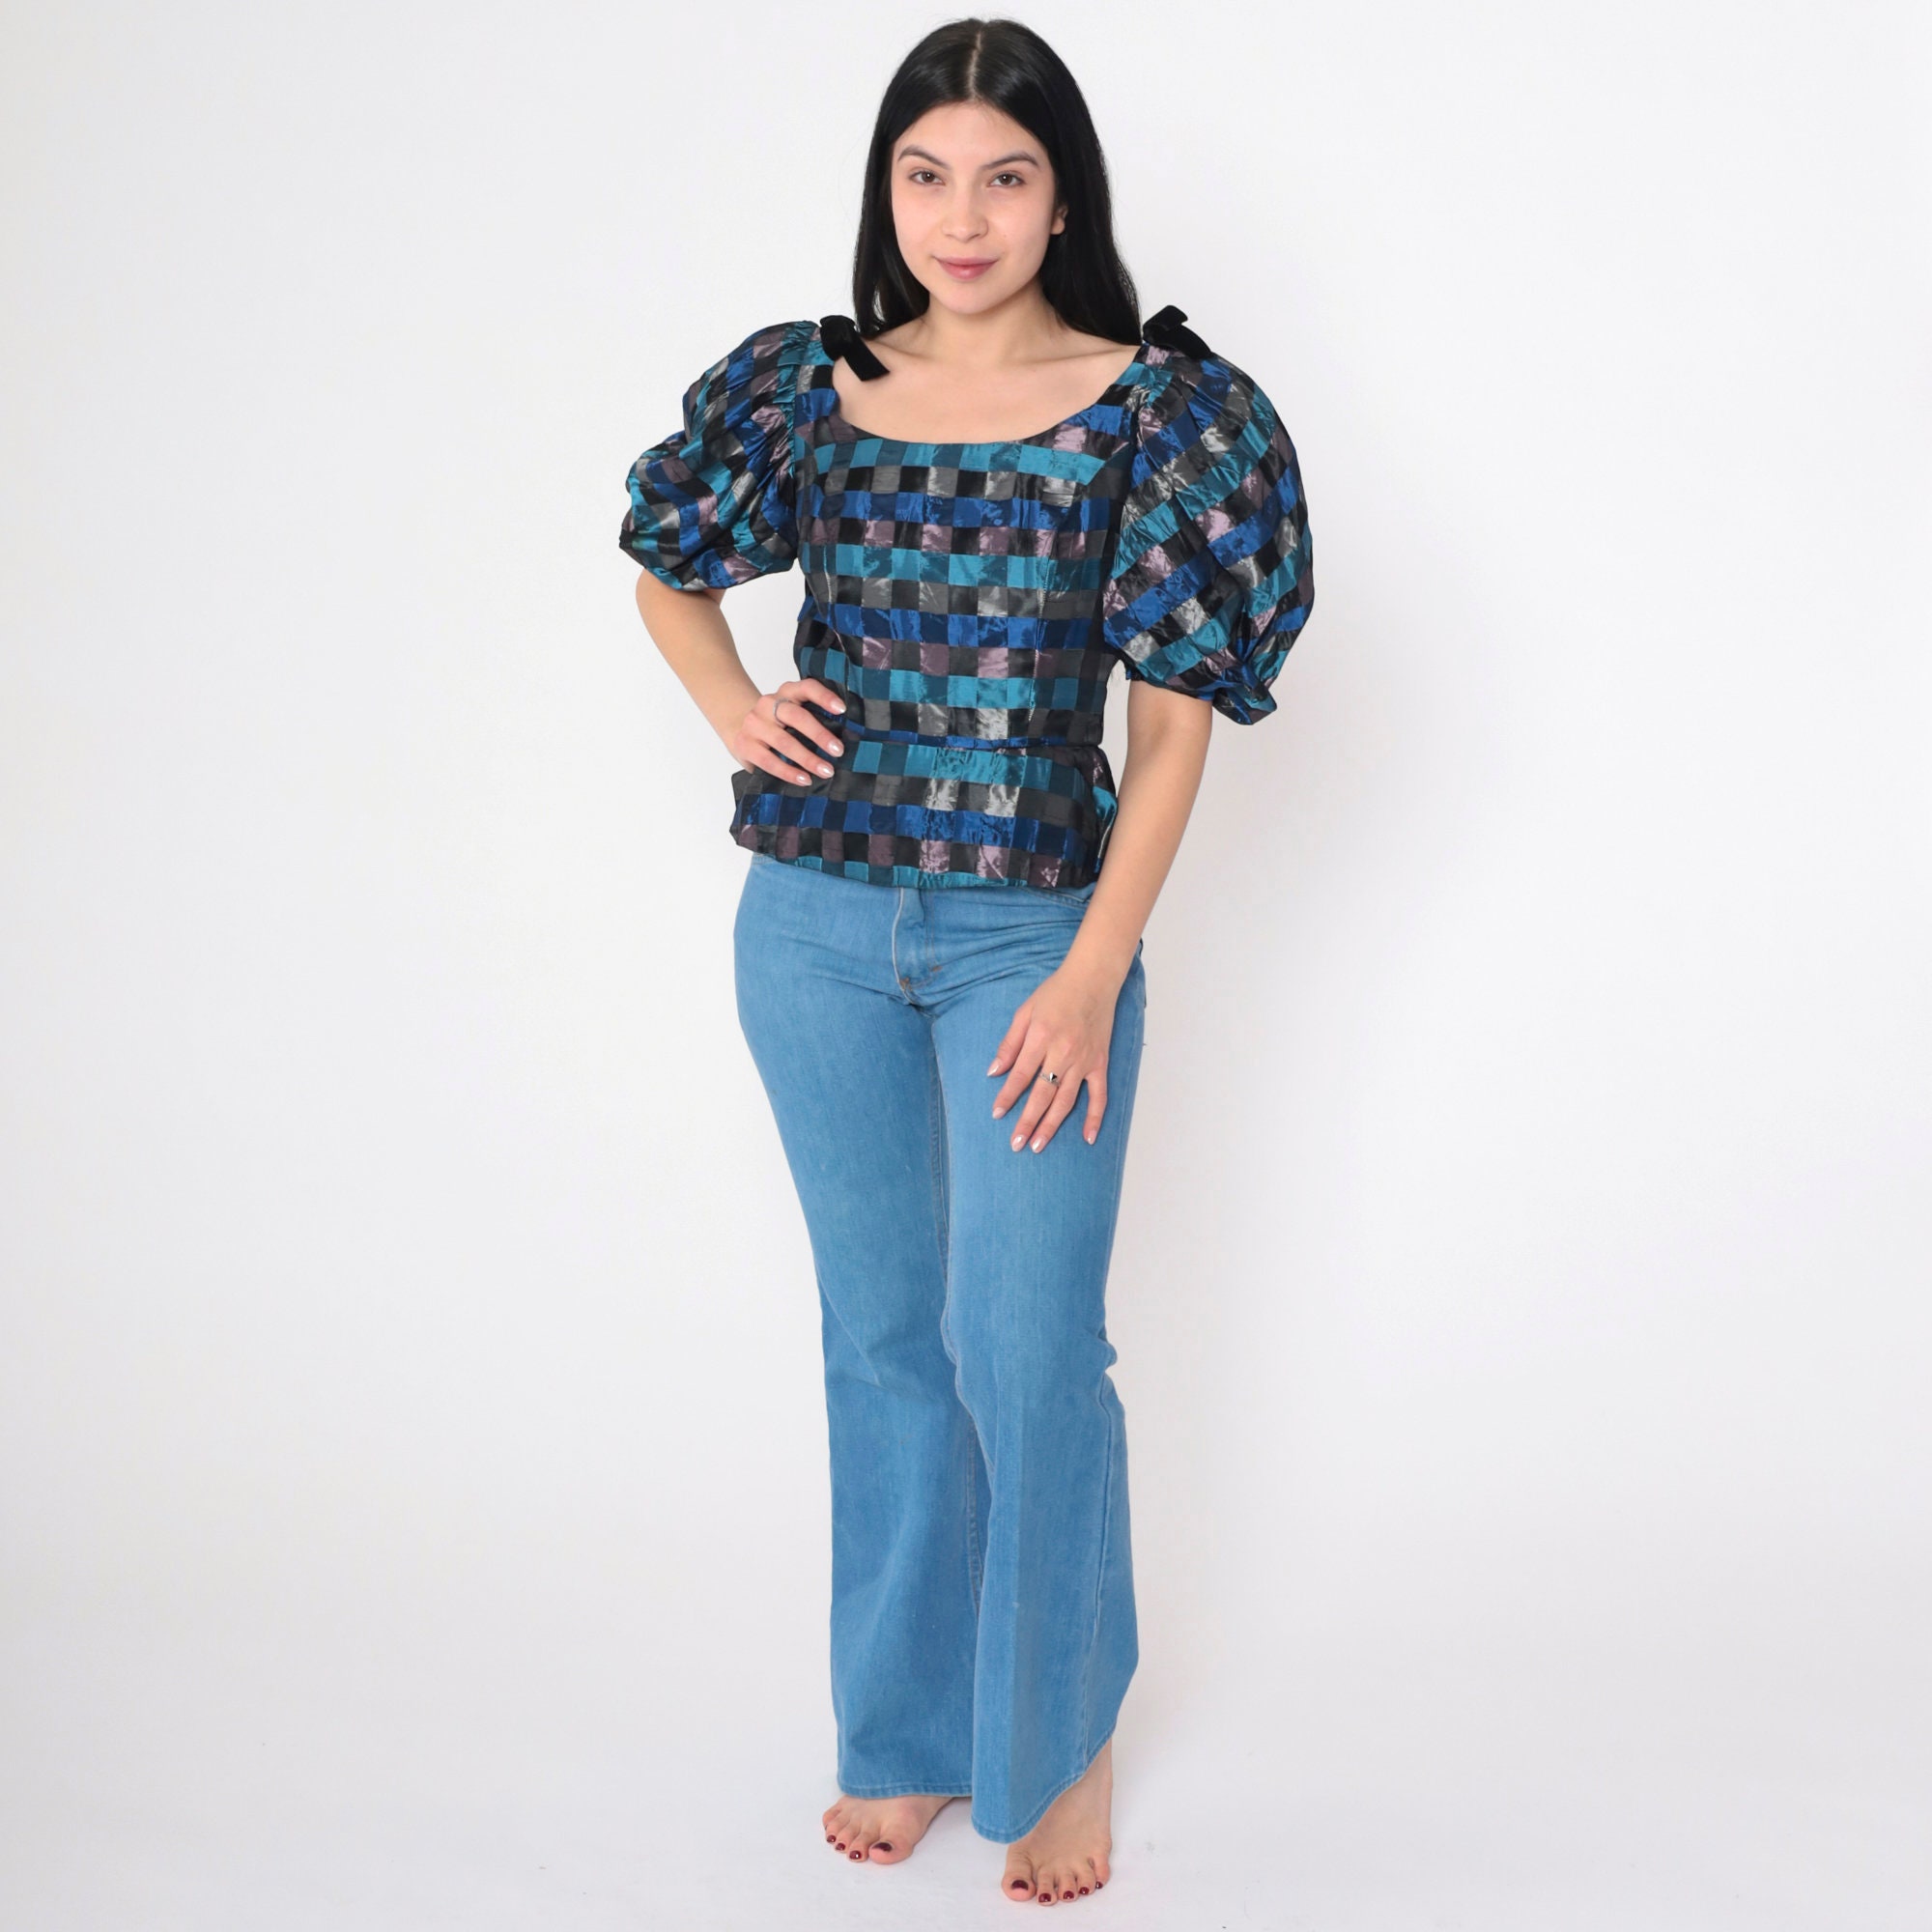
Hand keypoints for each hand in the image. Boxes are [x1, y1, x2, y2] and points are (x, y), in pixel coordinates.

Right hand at [730, 678, 846, 783]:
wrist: (739, 729)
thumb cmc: (777, 725)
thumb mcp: (793, 715)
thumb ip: (813, 719)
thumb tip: (845, 741)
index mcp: (786, 692)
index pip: (807, 687)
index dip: (824, 696)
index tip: (842, 709)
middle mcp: (769, 704)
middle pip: (796, 716)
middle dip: (819, 734)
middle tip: (838, 750)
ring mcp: (754, 724)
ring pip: (784, 741)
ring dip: (807, 758)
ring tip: (825, 771)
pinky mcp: (744, 744)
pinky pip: (769, 761)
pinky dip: (788, 772)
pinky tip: (804, 779)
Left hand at [986, 959, 1125, 1151]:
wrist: (1093, 979)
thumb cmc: (1056, 992)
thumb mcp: (1025, 1012)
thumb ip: (1009, 1043)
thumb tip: (994, 1071)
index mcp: (1041, 1038)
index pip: (1021, 1076)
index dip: (1007, 1097)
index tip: (997, 1114)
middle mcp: (1062, 1053)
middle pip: (1042, 1095)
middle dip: (1027, 1122)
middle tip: (1016, 1143)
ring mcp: (1084, 1061)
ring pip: (1066, 1101)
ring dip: (1052, 1125)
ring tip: (1037, 1145)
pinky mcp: (1100, 1063)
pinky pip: (1099, 1095)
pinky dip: (1094, 1117)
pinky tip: (1087, 1138)